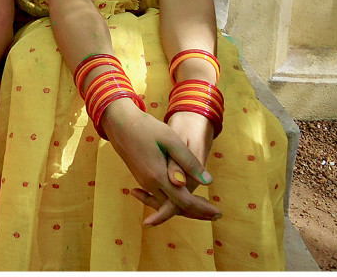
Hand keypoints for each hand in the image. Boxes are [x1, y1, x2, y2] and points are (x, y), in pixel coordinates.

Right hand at [100, 99, 219, 224]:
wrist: (119, 123)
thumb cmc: (146, 127)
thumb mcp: (171, 140)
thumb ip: (189, 162)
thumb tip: (207, 181)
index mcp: (158, 176)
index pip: (184, 201)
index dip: (202, 208)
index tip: (217, 212)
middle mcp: (149, 183)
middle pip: (175, 207)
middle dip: (196, 212)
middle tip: (214, 214)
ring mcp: (143, 181)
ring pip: (166, 203)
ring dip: (184, 206)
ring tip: (202, 205)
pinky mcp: (141, 177)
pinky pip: (158, 196)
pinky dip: (172, 200)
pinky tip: (182, 196)